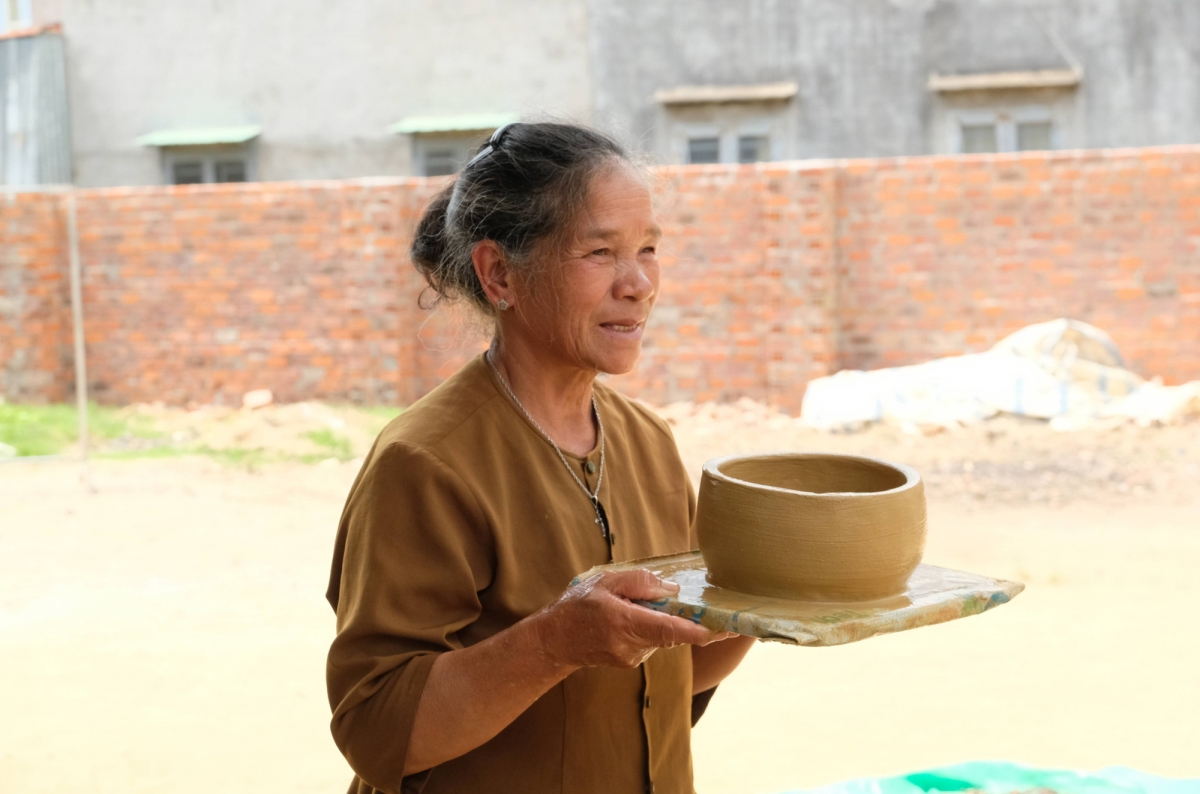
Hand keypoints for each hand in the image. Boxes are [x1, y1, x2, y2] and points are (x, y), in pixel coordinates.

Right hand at [534, 570, 732, 669]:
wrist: (554, 640)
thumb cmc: (576, 607)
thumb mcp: (604, 581)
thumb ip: (639, 582)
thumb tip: (672, 590)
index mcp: (624, 623)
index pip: (669, 630)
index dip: (699, 631)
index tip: (723, 630)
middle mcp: (631, 646)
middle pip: (671, 632)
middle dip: (684, 618)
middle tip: (696, 604)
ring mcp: (632, 658)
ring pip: (662, 636)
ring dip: (661, 620)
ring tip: (632, 605)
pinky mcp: (631, 661)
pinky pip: (651, 641)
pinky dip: (650, 627)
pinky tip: (629, 617)